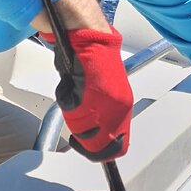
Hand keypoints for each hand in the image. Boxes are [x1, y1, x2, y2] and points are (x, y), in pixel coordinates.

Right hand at [41, 26, 132, 161]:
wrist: (88, 39)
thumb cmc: (92, 62)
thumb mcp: (101, 96)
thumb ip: (101, 117)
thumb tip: (96, 138)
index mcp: (124, 109)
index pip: (118, 146)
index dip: (101, 152)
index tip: (91, 149)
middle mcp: (119, 108)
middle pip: (98, 144)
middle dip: (83, 140)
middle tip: (76, 127)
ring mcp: (105, 103)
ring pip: (83, 131)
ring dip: (72, 119)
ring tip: (73, 97)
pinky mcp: (90, 95)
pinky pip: (72, 113)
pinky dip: (66, 103)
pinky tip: (70, 87)